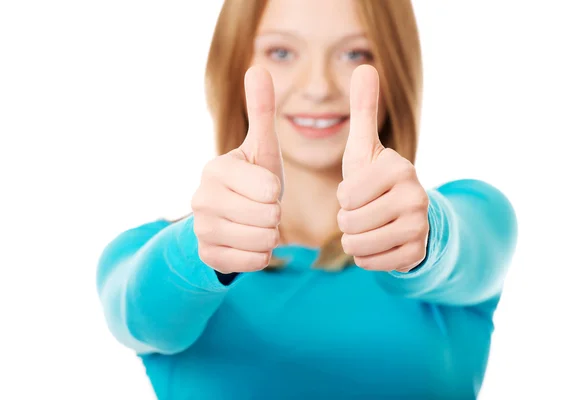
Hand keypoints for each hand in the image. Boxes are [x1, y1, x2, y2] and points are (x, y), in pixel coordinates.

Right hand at [191, 66, 283, 272]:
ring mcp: (201, 230)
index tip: (262, 188)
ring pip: (262, 241)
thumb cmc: (251, 180)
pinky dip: (259, 255)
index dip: (274, 191)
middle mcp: (201, 199)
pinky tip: (249, 242)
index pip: (269, 189)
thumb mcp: (260, 148)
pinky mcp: (206, 256)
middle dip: (274, 215)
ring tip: (256, 224)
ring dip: (268, 235)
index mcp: (216, 169)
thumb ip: (261, 111)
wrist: (227, 219)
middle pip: (268, 217)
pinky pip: (253, 262)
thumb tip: (258, 68)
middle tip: (260, 209)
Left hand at [337, 65, 428, 272]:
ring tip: (369, 227)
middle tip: (364, 212)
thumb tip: (365, 66)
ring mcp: (420, 226)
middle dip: (348, 221)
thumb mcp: (365, 148)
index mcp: (398, 167)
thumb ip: (363, 111)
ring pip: (358, 245)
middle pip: (350, 223)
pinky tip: (379, 243)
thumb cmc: (376, 180)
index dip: (345, 198)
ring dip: (355, 241)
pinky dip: (367, 257)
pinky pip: (371, 263)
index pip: (345, 196)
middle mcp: (415, 195)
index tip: (361, 191)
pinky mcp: (417, 253)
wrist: (408, 216)